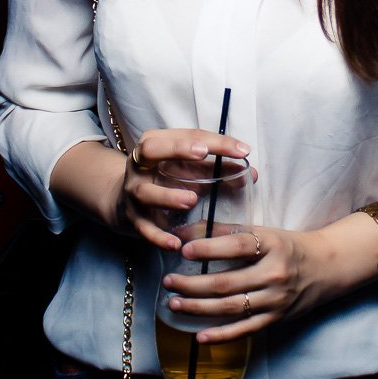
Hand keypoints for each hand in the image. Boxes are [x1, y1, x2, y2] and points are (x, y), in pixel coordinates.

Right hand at [118, 129, 250, 249]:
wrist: (125, 199)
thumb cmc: (167, 177)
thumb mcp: (189, 168)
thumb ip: (218, 169)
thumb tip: (251, 175)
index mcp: (156, 142)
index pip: (187, 135)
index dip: (215, 142)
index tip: (241, 150)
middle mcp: (140, 164)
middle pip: (151, 150)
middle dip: (177, 149)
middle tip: (203, 153)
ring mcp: (134, 191)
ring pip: (146, 192)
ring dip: (168, 196)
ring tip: (191, 199)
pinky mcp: (133, 218)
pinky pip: (144, 228)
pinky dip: (158, 237)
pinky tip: (176, 243)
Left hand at [160, 224, 330, 343]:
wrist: (326, 267)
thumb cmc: (288, 246)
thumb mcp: (264, 232)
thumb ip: (227, 232)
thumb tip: (187, 233)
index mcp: (272, 245)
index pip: (237, 246)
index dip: (209, 248)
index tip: (184, 250)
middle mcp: (275, 274)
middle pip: (227, 282)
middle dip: (192, 284)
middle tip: (169, 281)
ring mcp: (276, 300)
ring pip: (230, 308)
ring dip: (198, 308)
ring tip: (174, 303)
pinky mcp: (276, 319)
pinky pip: (244, 330)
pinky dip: (221, 335)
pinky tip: (199, 336)